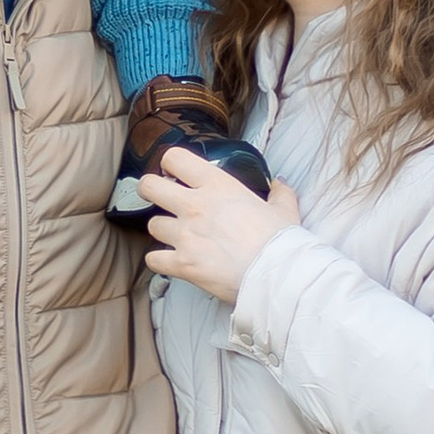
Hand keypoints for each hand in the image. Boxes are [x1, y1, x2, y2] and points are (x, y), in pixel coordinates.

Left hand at [142, 145, 301, 308]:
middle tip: (161, 199)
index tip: (175, 174)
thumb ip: (280, 193)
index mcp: (218, 185)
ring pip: (152, 224)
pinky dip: (160, 262)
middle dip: (150, 191)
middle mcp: (195, 206)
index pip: (175, 158)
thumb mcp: (284, 209)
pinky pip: (153, 259)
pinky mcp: (182, 263)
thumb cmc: (281, 242)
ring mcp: (185, 235)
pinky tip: (172, 262)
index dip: (170, 164)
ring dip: (163, 231)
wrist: (277, 276)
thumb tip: (280, 184)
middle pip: (149, 186)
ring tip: (177, 237)